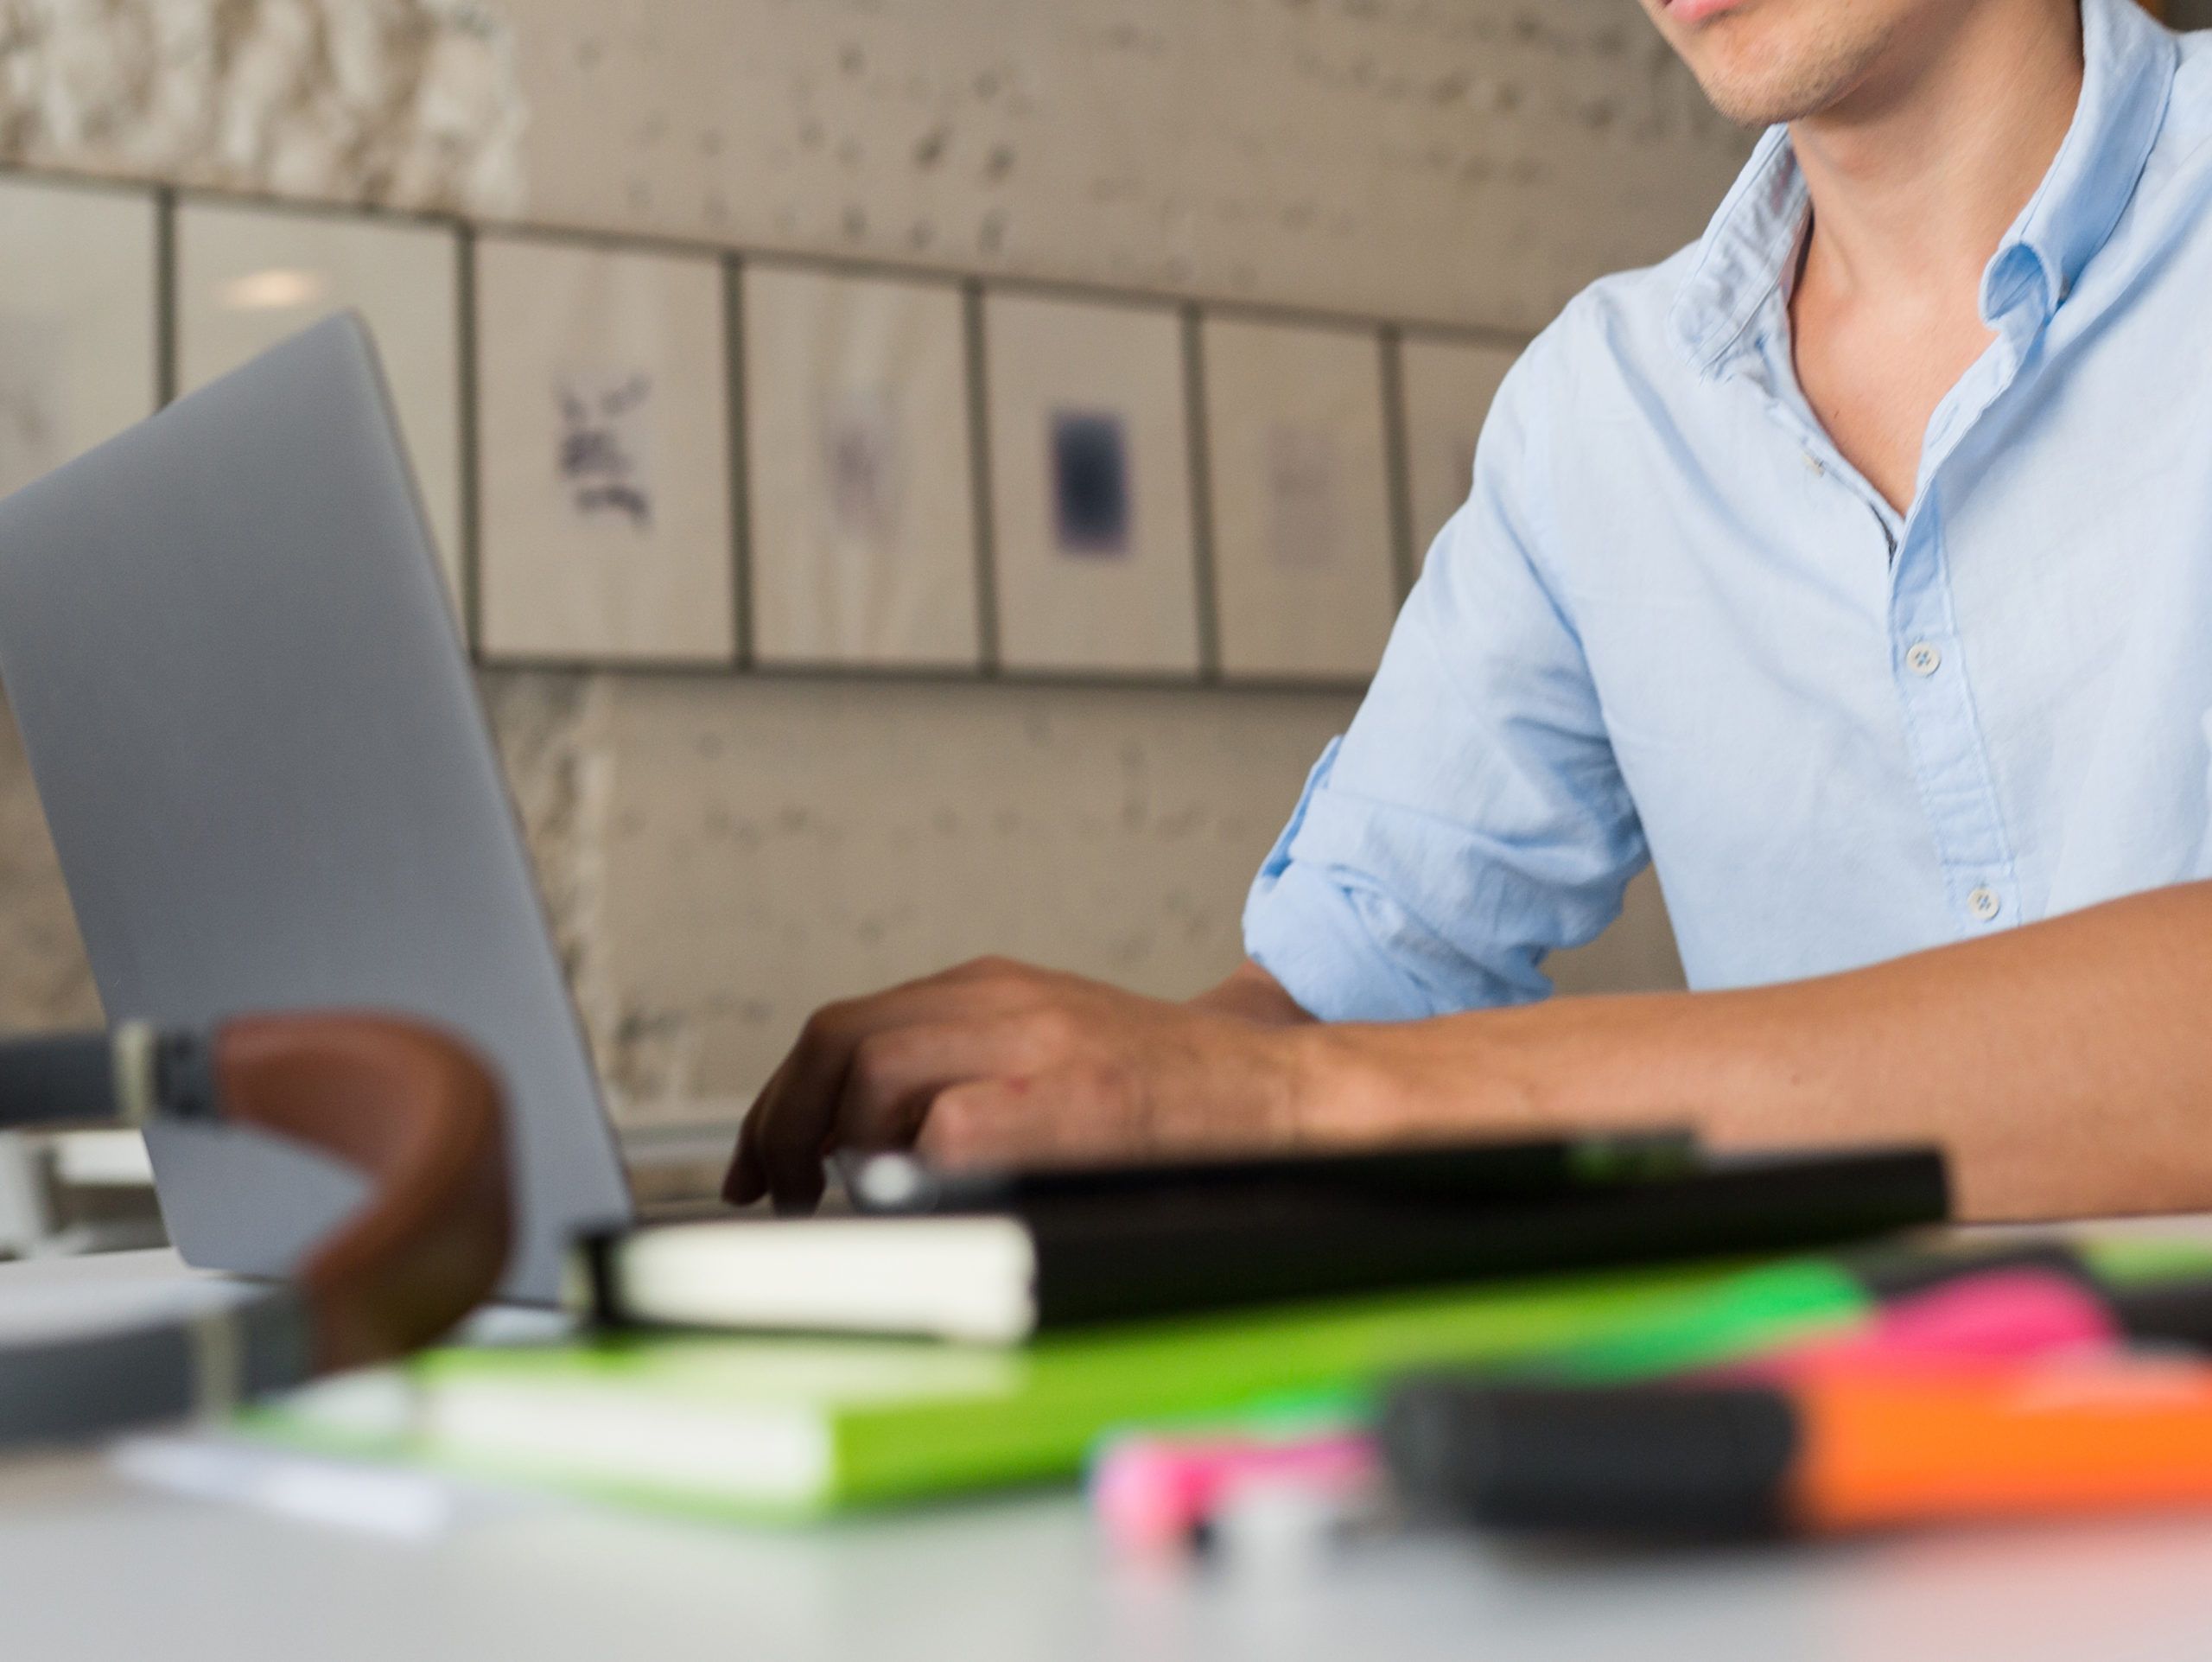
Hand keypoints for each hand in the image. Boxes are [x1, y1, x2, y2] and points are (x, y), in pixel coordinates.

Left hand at [721, 958, 1312, 1211]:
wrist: (1287, 1096)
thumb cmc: (1173, 1100)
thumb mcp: (1051, 1054)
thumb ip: (961, 1072)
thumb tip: (847, 1148)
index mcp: (994, 988)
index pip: (843, 1026)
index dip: (779, 1100)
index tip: (759, 1163)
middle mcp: (1005, 1001)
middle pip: (837, 1040)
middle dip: (782, 1125)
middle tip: (777, 1193)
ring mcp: (1037, 1047)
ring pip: (874, 1077)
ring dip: (837, 1150)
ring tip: (851, 1204)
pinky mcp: (1069, 1101)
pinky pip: (944, 1129)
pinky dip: (912, 1171)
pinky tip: (926, 1204)